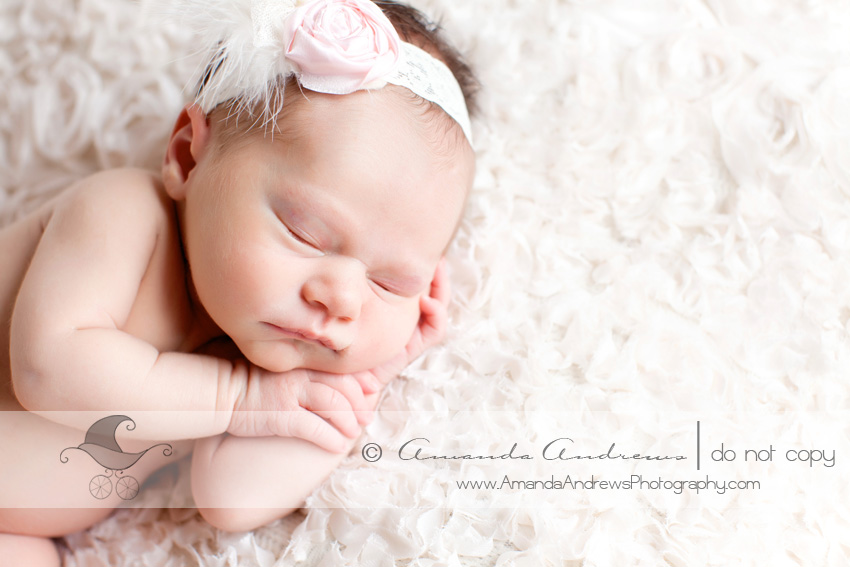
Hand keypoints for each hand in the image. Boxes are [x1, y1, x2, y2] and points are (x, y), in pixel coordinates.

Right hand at [227, 363, 371, 452]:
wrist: (221, 391)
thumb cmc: (252, 381)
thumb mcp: (282, 366)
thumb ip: (306, 368)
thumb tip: (332, 380)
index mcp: (303, 361)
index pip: (341, 367)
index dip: (362, 380)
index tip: (373, 389)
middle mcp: (300, 374)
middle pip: (343, 386)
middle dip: (360, 404)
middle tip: (367, 417)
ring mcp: (291, 393)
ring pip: (334, 404)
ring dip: (348, 422)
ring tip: (353, 432)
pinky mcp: (281, 415)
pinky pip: (314, 427)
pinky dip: (330, 438)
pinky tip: (337, 447)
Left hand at [353, 257, 450, 393]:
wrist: (340, 378)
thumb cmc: (338, 340)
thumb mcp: (345, 308)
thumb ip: (350, 289)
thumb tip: (348, 257)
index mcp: (390, 306)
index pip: (411, 282)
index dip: (418, 267)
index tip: (418, 247)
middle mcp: (404, 317)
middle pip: (430, 290)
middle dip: (436, 273)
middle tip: (437, 256)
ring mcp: (411, 331)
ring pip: (437, 306)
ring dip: (441, 288)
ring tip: (438, 269)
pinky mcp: (414, 347)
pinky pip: (434, 330)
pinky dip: (436, 315)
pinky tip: (428, 302)